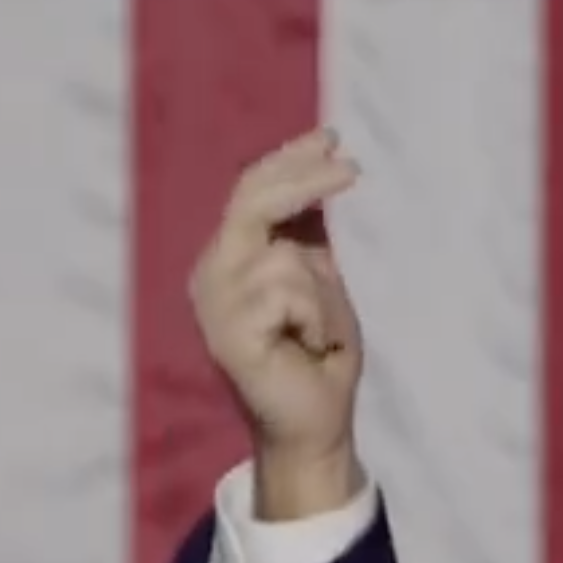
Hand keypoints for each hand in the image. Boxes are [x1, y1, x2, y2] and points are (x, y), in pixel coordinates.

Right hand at [187, 128, 366, 518]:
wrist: (316, 424)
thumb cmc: (320, 358)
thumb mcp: (320, 285)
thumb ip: (307, 238)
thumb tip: (315, 174)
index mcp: (228, 260)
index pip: (251, 193)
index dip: (289, 160)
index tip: (331, 138)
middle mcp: (211, 275)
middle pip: (252, 201)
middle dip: (304, 177)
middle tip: (351, 168)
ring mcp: (214, 305)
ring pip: (287, 257)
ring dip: (325, 297)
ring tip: (320, 334)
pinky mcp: (227, 335)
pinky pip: (289, 294)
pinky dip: (318, 320)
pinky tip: (310, 347)